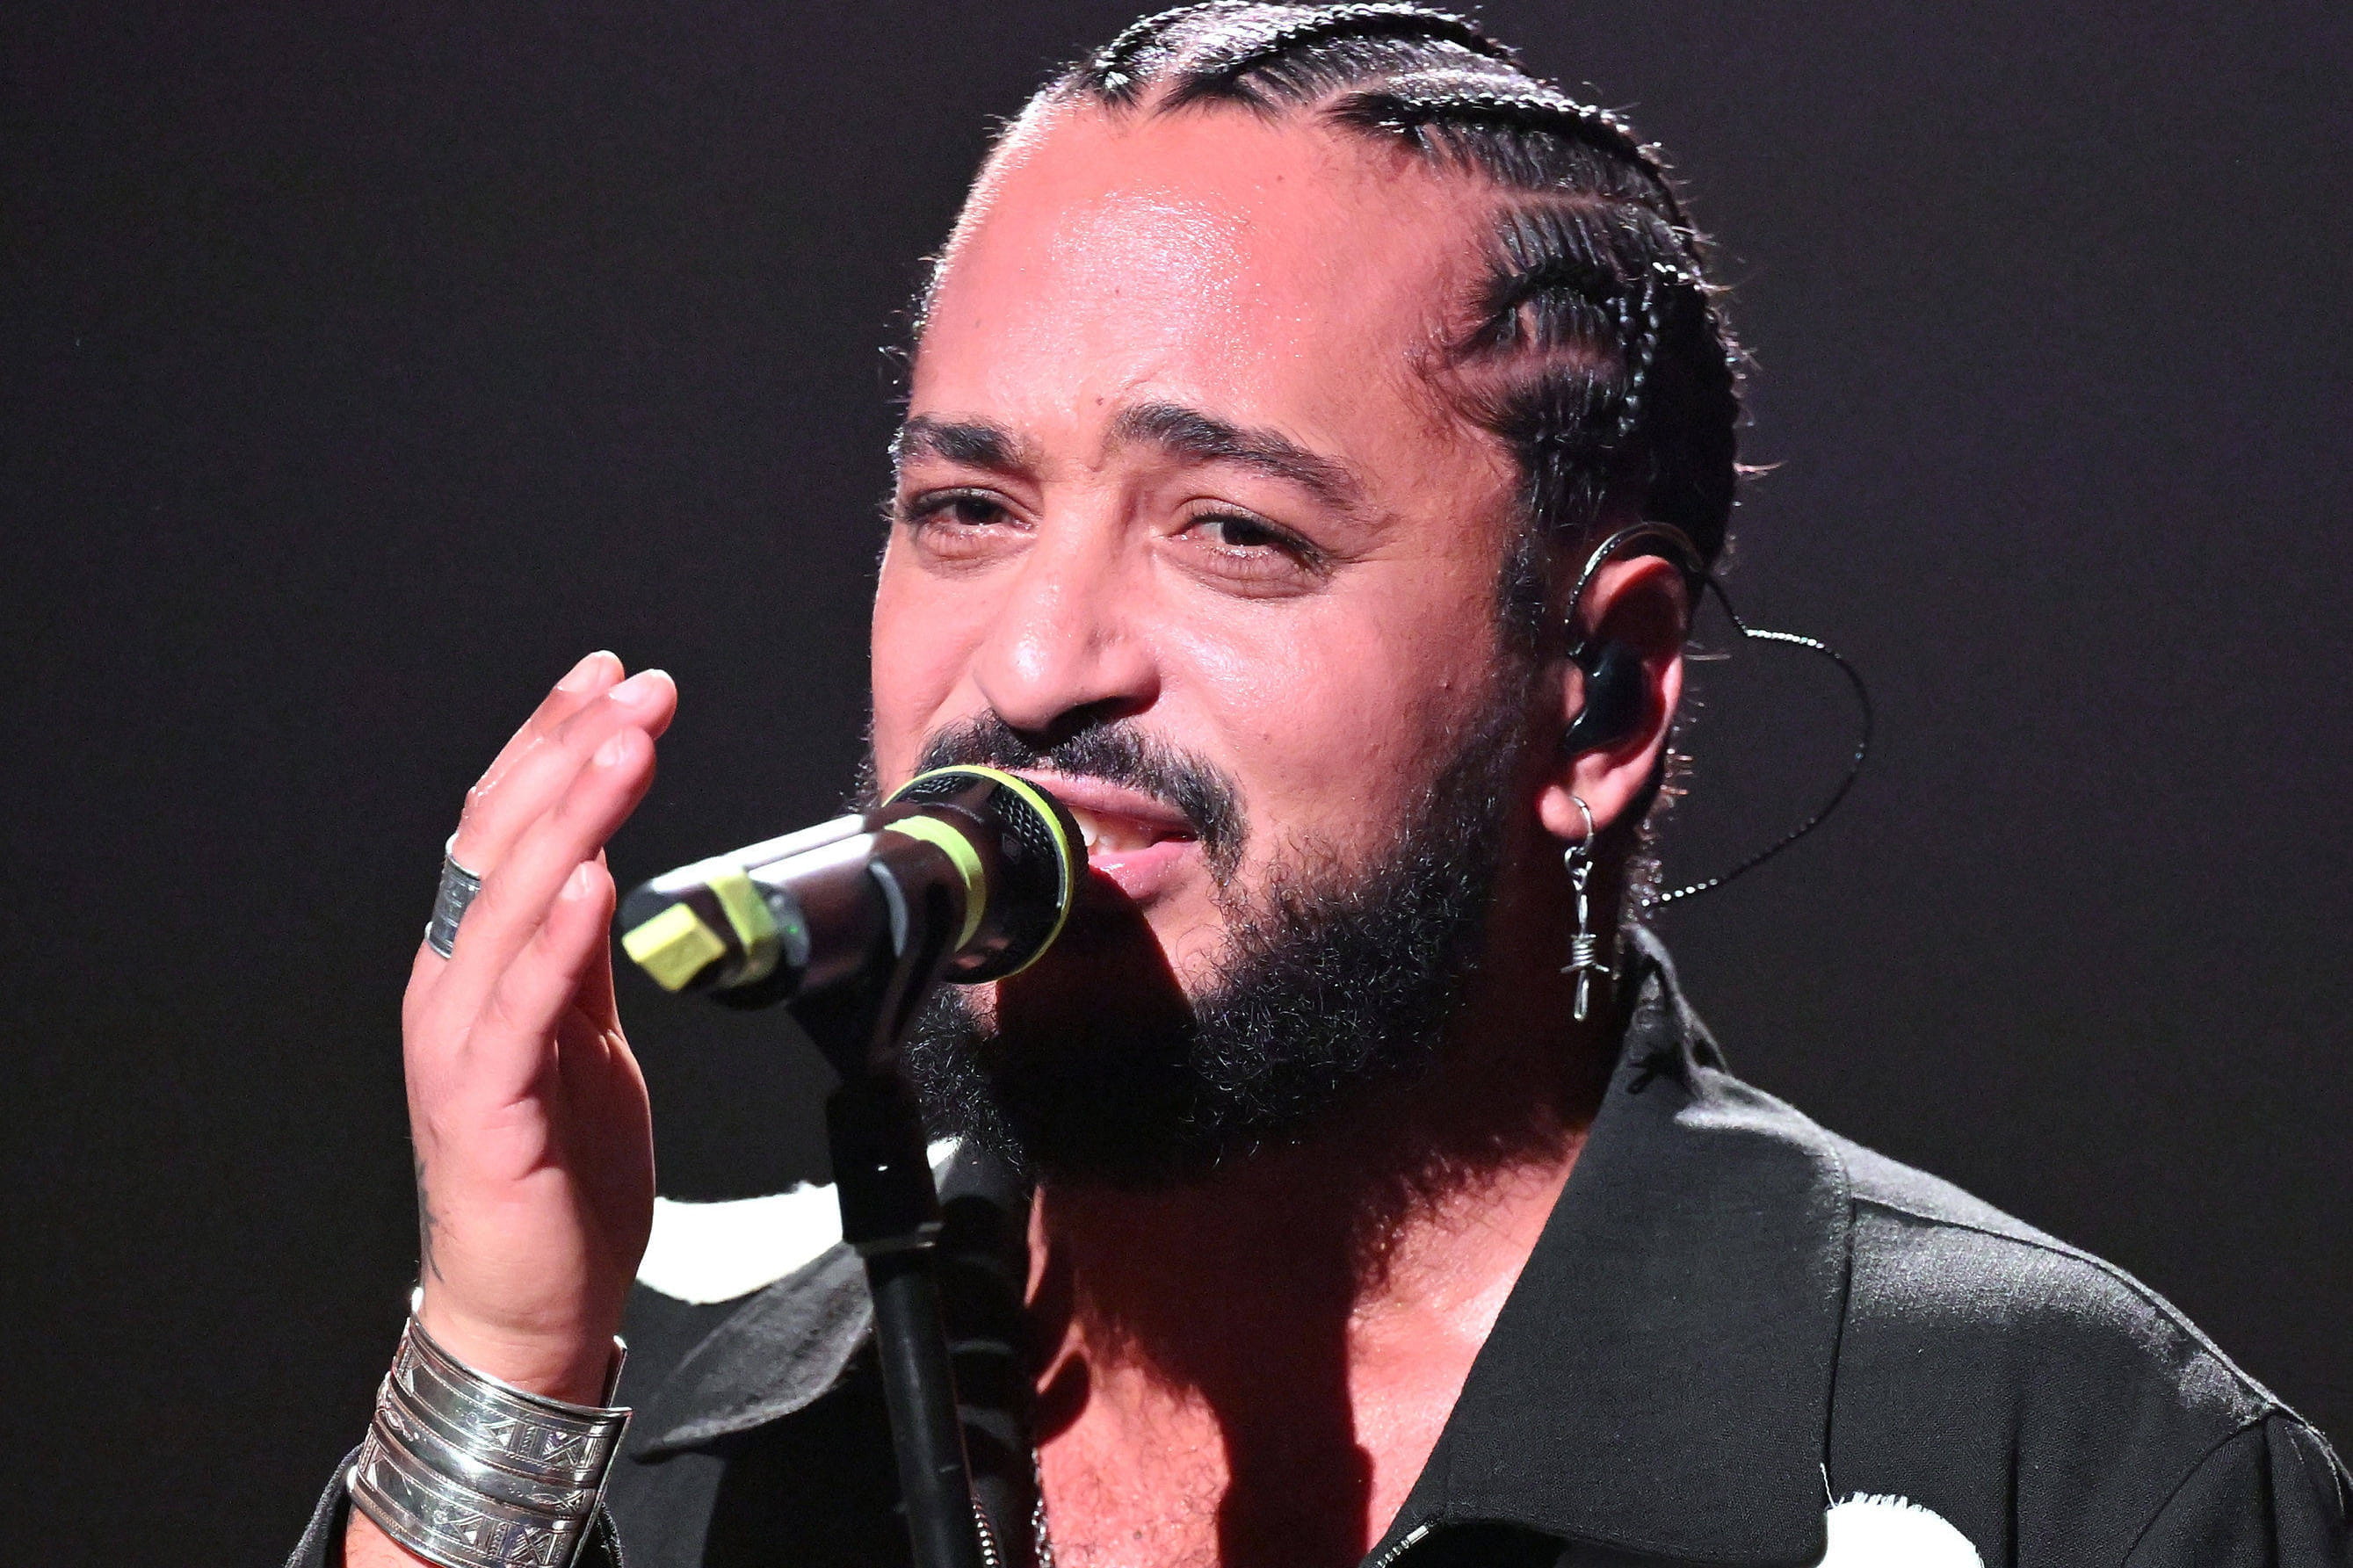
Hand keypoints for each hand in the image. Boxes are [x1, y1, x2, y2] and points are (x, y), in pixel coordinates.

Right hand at [400, 651, 673, 1402]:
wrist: (537, 1297)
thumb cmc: (559, 1169)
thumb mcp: (585, 1032)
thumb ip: (579, 948)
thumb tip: (599, 853)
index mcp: (474, 961)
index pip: (501, 825)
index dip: (552, 743)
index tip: (612, 676)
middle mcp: (449, 985)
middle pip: (497, 842)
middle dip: (570, 754)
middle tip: (637, 689)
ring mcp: (456, 1041)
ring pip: (503, 903)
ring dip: (569, 817)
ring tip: (625, 748)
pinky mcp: (481, 1103)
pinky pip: (520, 1005)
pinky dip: (555, 936)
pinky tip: (592, 878)